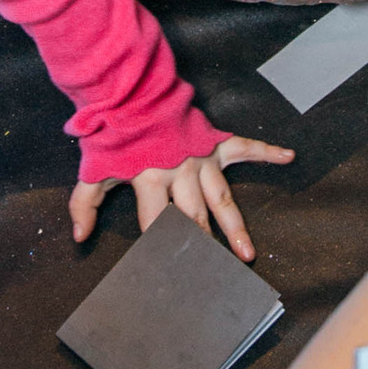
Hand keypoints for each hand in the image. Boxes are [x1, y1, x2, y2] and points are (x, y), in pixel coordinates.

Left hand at [71, 132, 295, 264]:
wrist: (129, 92)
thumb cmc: (113, 134)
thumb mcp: (94, 169)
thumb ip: (85, 203)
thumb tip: (80, 237)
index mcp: (151, 179)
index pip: (157, 222)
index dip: (162, 247)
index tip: (170, 271)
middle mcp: (181, 172)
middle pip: (194, 218)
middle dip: (203, 247)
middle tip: (215, 276)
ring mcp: (201, 158)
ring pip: (222, 199)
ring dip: (234, 227)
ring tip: (246, 253)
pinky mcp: (214, 141)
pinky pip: (245, 146)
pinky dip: (267, 151)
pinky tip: (287, 156)